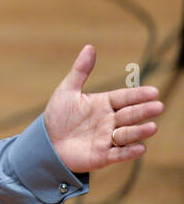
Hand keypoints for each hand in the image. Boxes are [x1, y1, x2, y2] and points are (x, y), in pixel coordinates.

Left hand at [43, 45, 164, 172]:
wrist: (45, 143)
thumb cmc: (57, 116)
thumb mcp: (67, 91)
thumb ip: (80, 71)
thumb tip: (90, 47)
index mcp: (104, 104)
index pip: (125, 97)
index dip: (138, 95)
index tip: (153, 91)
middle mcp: (110, 121)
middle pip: (131, 114)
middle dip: (144, 111)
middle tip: (157, 106)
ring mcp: (108, 139)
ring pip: (128, 134)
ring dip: (139, 131)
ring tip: (151, 126)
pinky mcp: (103, 156)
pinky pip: (119, 154)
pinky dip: (129, 151)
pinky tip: (139, 147)